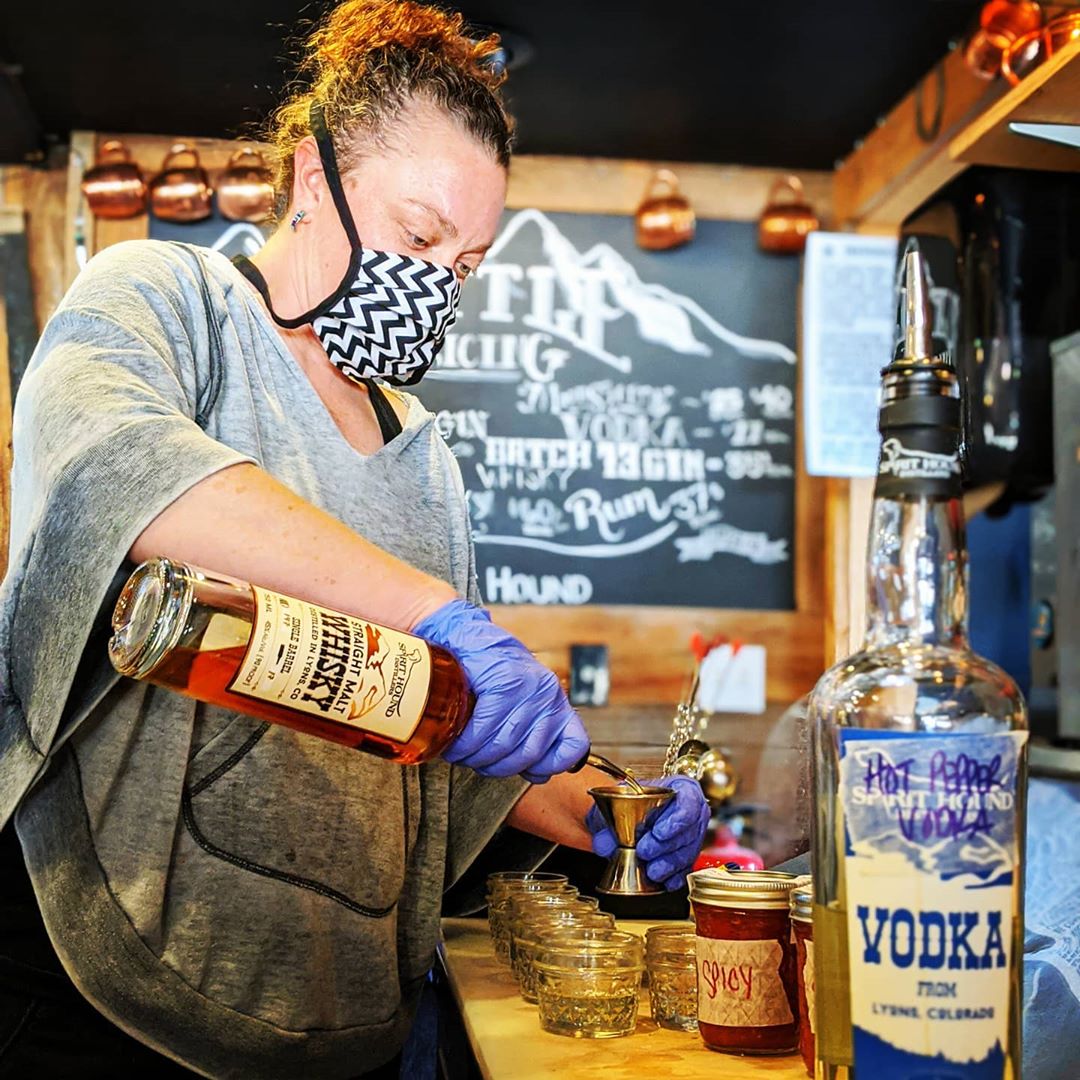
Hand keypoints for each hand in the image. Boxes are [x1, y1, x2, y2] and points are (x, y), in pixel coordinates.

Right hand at [412, 599, 589, 783]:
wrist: (464, 637)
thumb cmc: (488, 675)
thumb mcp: (518, 705)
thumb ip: (529, 737)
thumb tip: (537, 773)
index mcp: (556, 701)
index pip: (573, 747)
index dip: (550, 767)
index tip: (526, 770)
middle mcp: (548, 694)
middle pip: (528, 754)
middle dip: (496, 766)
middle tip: (475, 762)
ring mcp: (528, 686)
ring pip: (504, 744)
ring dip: (476, 757)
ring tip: (461, 754)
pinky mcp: (504, 680)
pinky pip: (484, 727)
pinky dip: (466, 742)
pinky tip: (456, 743)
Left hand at [586, 776, 709, 890]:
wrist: (627, 813)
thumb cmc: (629, 801)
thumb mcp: (614, 802)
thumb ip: (606, 819)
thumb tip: (603, 844)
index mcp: (679, 788)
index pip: (689, 800)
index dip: (677, 819)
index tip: (659, 833)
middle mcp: (691, 811)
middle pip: (688, 830)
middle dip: (666, 846)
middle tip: (645, 852)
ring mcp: (692, 834)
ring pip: (688, 851)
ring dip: (669, 864)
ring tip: (651, 870)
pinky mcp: (688, 855)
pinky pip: (687, 868)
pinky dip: (675, 876)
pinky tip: (664, 880)